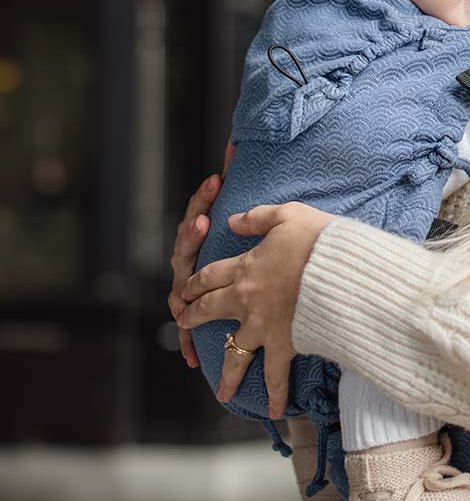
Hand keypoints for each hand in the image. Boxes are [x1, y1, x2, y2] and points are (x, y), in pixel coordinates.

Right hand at [167, 142, 235, 368]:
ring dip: (187, 289)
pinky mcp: (195, 319)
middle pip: (185, 247)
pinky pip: (189, 331)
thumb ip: (237, 188)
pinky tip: (194, 354)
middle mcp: (192, 265)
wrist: (257, 294)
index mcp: (203, 241)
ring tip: (191, 292)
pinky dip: (190, 343)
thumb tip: (237, 145)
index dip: (204, 198)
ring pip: (182, 290)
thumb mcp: (250, 222)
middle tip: (204, 220)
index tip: (218, 180)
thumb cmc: (249, 256)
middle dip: (193, 233)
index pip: (197, 215)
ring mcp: (189, 291)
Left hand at [175, 201, 334, 418]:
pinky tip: (273, 411)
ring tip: (221, 391)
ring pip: (234, 353)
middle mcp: (246, 300)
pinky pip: (275, 375)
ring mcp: (262, 326)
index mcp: (245, 268)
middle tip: (183, 323)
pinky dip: (274, 395)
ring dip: (226, 373)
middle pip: (210, 310)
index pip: (208, 276)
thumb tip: (233, 221)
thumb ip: (258, 218)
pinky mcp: (284, 344)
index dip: (194, 282)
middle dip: (193, 317)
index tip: (185, 289)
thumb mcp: (288, 215)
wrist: (342, 271)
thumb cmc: (319, 240)